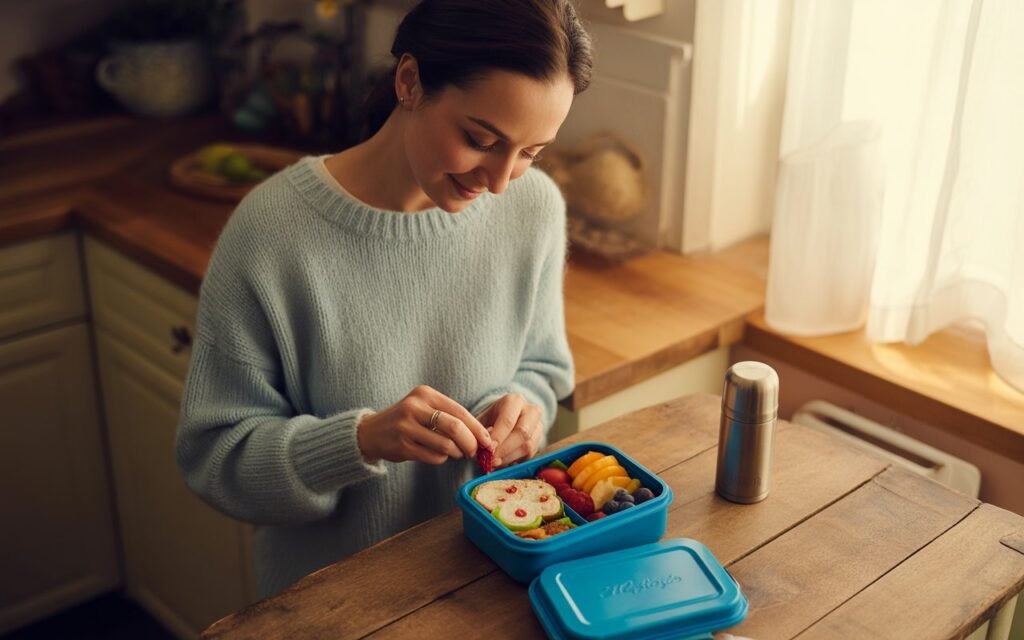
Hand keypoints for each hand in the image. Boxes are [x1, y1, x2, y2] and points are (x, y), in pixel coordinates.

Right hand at [357, 385, 492, 464]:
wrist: (371, 432)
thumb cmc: (407, 420)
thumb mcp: (424, 408)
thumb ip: (448, 416)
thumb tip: (481, 434)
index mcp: (424, 394)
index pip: (459, 411)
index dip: (477, 428)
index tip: (487, 440)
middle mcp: (414, 407)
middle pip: (455, 428)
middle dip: (471, 443)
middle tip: (475, 452)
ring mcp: (406, 427)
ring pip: (445, 445)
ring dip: (456, 453)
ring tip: (456, 453)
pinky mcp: (402, 446)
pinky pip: (433, 456)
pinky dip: (442, 459)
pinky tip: (439, 455)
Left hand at [477, 393, 543, 467]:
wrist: (504, 418)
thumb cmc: (490, 419)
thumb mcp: (482, 420)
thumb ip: (481, 432)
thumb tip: (485, 447)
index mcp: (515, 401)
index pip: (508, 420)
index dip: (498, 437)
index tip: (488, 449)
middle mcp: (531, 411)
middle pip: (523, 433)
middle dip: (505, 449)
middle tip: (491, 460)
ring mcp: (538, 426)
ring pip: (529, 446)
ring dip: (510, 457)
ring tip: (494, 463)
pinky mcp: (540, 441)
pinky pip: (530, 455)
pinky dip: (516, 461)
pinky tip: (502, 463)